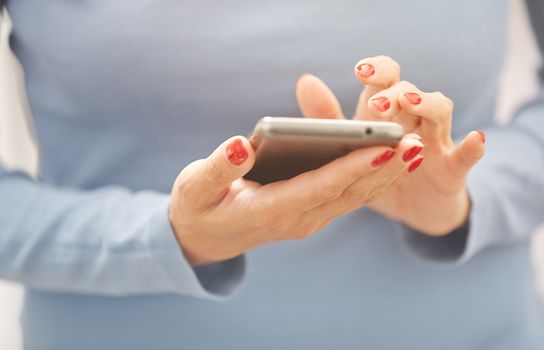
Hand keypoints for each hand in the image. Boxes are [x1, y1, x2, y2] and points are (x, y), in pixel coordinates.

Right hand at [169, 133, 422, 265]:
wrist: (203, 239)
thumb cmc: (197, 207)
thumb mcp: (195, 186)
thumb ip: (219, 167)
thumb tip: (242, 144)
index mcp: (271, 210)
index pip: (320, 186)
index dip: (353, 166)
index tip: (385, 147)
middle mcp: (297, 219)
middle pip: (348, 192)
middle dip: (384, 167)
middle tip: (417, 142)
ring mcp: (307, 219)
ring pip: (354, 196)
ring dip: (386, 174)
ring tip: (417, 149)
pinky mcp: (310, 213)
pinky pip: (347, 197)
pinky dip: (372, 179)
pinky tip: (393, 160)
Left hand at [296, 56, 484, 235]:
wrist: (412, 209)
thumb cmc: (377, 171)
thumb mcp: (350, 148)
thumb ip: (328, 118)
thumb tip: (305, 81)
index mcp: (386, 112)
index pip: (387, 77)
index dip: (377, 70)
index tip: (360, 71)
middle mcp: (412, 120)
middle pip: (410, 90)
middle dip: (393, 92)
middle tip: (376, 105)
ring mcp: (436, 142)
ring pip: (439, 110)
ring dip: (425, 104)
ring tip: (409, 104)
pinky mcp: (452, 170)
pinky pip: (466, 156)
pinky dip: (472, 147)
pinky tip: (475, 139)